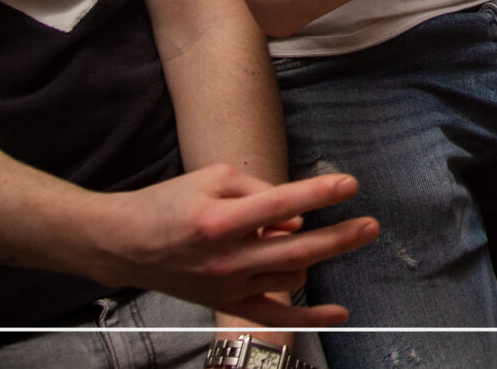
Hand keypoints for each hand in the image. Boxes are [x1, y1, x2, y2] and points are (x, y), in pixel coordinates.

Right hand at [89, 163, 375, 329]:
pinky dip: (309, 317)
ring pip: (290, 277)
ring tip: (311, 239)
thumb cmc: (170, 203)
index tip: (350, 185)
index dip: (319, 194)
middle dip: (339, 237)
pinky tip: (341, 313)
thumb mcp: (213, 178)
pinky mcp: (225, 302)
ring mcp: (226, 285)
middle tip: (371, 225)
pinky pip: (273, 315)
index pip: (280, 204)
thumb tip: (298, 215)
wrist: (124, 243)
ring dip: (311, 257)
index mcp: (220, 220)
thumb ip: (260, 191)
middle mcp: (225, 257)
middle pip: (296, 249)